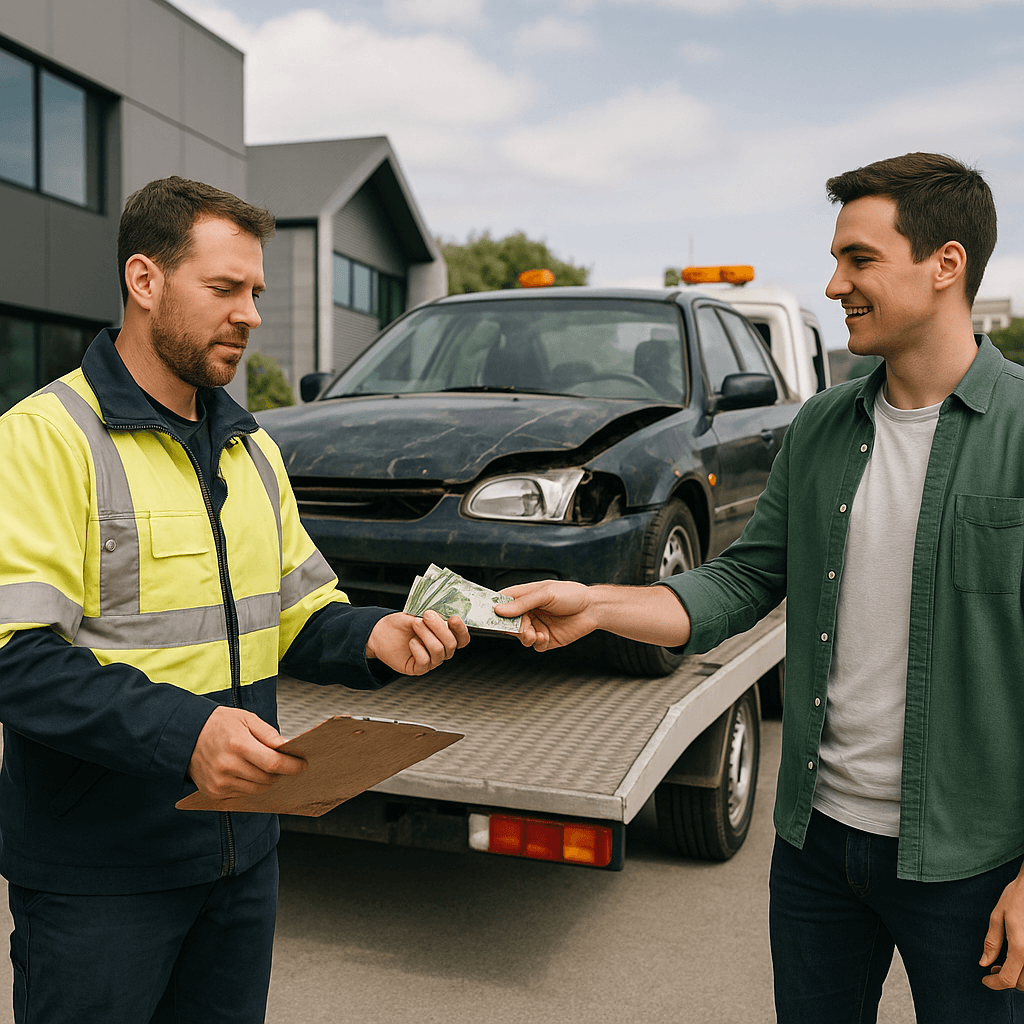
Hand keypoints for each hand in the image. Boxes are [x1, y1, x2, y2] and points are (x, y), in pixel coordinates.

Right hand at [188, 706, 305, 799]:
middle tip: (281, 763)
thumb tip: (288, 749)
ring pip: (256, 789)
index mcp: (238, 745)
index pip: (272, 763)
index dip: (291, 766)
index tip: (301, 765)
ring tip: (262, 766)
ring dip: (265, 780)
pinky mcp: (213, 793)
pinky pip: (242, 794)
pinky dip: (249, 785)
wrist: (187, 734)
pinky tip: (245, 771)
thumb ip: (269, 735)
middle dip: (279, 773)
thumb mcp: (247, 719)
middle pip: (266, 779)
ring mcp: (219, 782)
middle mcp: (227, 766)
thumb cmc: (219, 724)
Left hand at [365, 610, 468, 674]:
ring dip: (426, 635)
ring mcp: (431, 661)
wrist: (382, 632)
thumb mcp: (419, 615)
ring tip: (416, 624)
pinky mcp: (419, 669)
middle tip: (426, 616)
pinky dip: (417, 648)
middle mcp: (441, 651)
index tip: (453, 619)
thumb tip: (444, 615)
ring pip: (438, 651)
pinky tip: (411, 642)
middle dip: (439, 628)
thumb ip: (433, 617)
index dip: (461, 630)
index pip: (463, 639)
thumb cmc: (402, 624)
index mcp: (446, 637)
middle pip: (451, 644)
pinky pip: (424, 661)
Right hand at [497, 580, 691, 650]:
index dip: (492, 609)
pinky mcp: (546, 639)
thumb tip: (499, 610)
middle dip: (511, 627)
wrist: (593, 609)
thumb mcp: (545, 593)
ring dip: (524, 637)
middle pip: (508, 623)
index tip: (485, 616)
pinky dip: (536, 643)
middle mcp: (527, 612)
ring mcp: (536, 626)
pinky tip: (544, 637)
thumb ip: (523, 602)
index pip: (501, 602)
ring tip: (534, 634)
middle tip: (520, 628)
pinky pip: (534, 645)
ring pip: (519, 636)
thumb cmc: (570, 594)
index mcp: (524, 597)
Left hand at [981, 867, 1023, 988]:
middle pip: (1022, 983)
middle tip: (992, 969)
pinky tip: (1019, 959)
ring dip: (1018, 977)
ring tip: (1004, 964)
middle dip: (1006, 981)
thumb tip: (984, 963)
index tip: (984, 980)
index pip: (1007, 979)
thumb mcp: (998, 916)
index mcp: (1021, 949)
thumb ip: (992, 942)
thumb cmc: (1017, 897)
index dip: (994, 983)